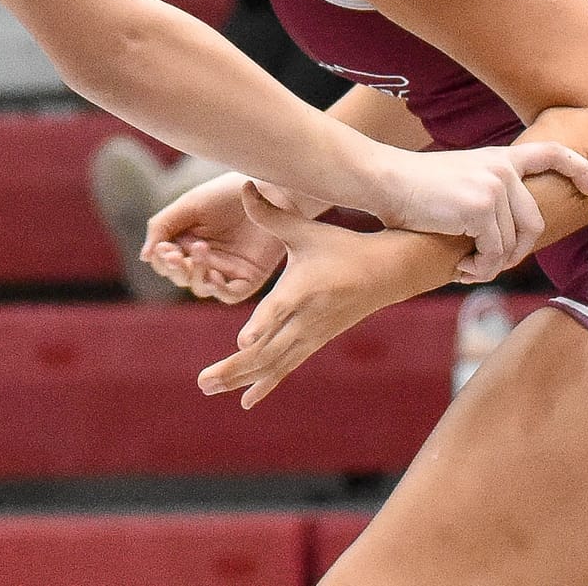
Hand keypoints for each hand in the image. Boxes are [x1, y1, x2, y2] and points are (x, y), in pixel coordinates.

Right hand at [142, 170, 287, 302]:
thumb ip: (162, 227)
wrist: (269, 190)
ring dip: (195, 275)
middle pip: (179, 276)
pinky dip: (219, 289)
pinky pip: (229, 295)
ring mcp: (225, 270)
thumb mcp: (189, 205)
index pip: (165, 260)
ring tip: (200, 254)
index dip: (161, 258)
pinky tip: (215, 275)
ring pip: (200, 287)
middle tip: (176, 256)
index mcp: (186, 239)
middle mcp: (204, 258)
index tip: (164, 249)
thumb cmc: (227, 192)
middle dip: (175, 268)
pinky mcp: (247, 279)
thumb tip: (144, 257)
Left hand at [197, 183, 396, 408]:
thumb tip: (241, 186)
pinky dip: (265, 385)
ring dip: (240, 378)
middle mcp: (306, 318)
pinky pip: (285, 368)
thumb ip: (270, 214)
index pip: (279, 309)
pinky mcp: (313, 343)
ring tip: (207, 388)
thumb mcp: (305, 228)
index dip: (261, 325)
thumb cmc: (340, 246)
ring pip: (273, 364)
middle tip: (203, 382)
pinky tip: (243, 402)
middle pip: (268, 349)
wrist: (385, 273)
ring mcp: (311, 335)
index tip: (242, 342)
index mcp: (303, 288)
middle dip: (235, 367)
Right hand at [369, 142, 587, 283]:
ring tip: (468, 269)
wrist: (383, 179)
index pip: (551, 153)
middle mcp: (502, 169)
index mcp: (499, 158)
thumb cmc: (411, 188)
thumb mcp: (458, 179)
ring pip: (512, 244)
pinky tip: (461, 268)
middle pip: (534, 223)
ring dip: (492, 265)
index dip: (577, 168)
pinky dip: (481, 269)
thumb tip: (511, 239)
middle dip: (519, 252)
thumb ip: (488, 194)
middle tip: (492, 266)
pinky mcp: (481, 209)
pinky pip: (494, 253)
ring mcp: (494, 187)